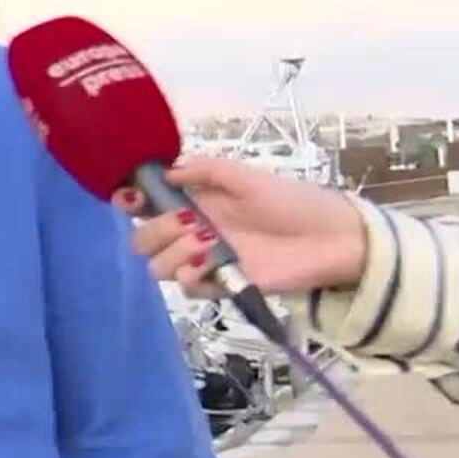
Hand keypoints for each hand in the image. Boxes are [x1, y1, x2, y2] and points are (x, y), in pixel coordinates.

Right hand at [108, 156, 369, 299]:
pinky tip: (210, 266)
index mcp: (196, 200)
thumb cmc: (290, 201)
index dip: (131, 202)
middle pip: (145, 238)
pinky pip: (188, 287)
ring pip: (160, 266)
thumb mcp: (245, 175)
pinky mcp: (222, 284)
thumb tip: (164, 172)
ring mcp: (206, 259)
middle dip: (152, 233)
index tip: (129, 200)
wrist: (329, 238)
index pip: (148, 203)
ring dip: (173, 255)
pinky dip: (192, 277)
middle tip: (182, 226)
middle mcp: (193, 229)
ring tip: (204, 246)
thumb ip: (204, 170)